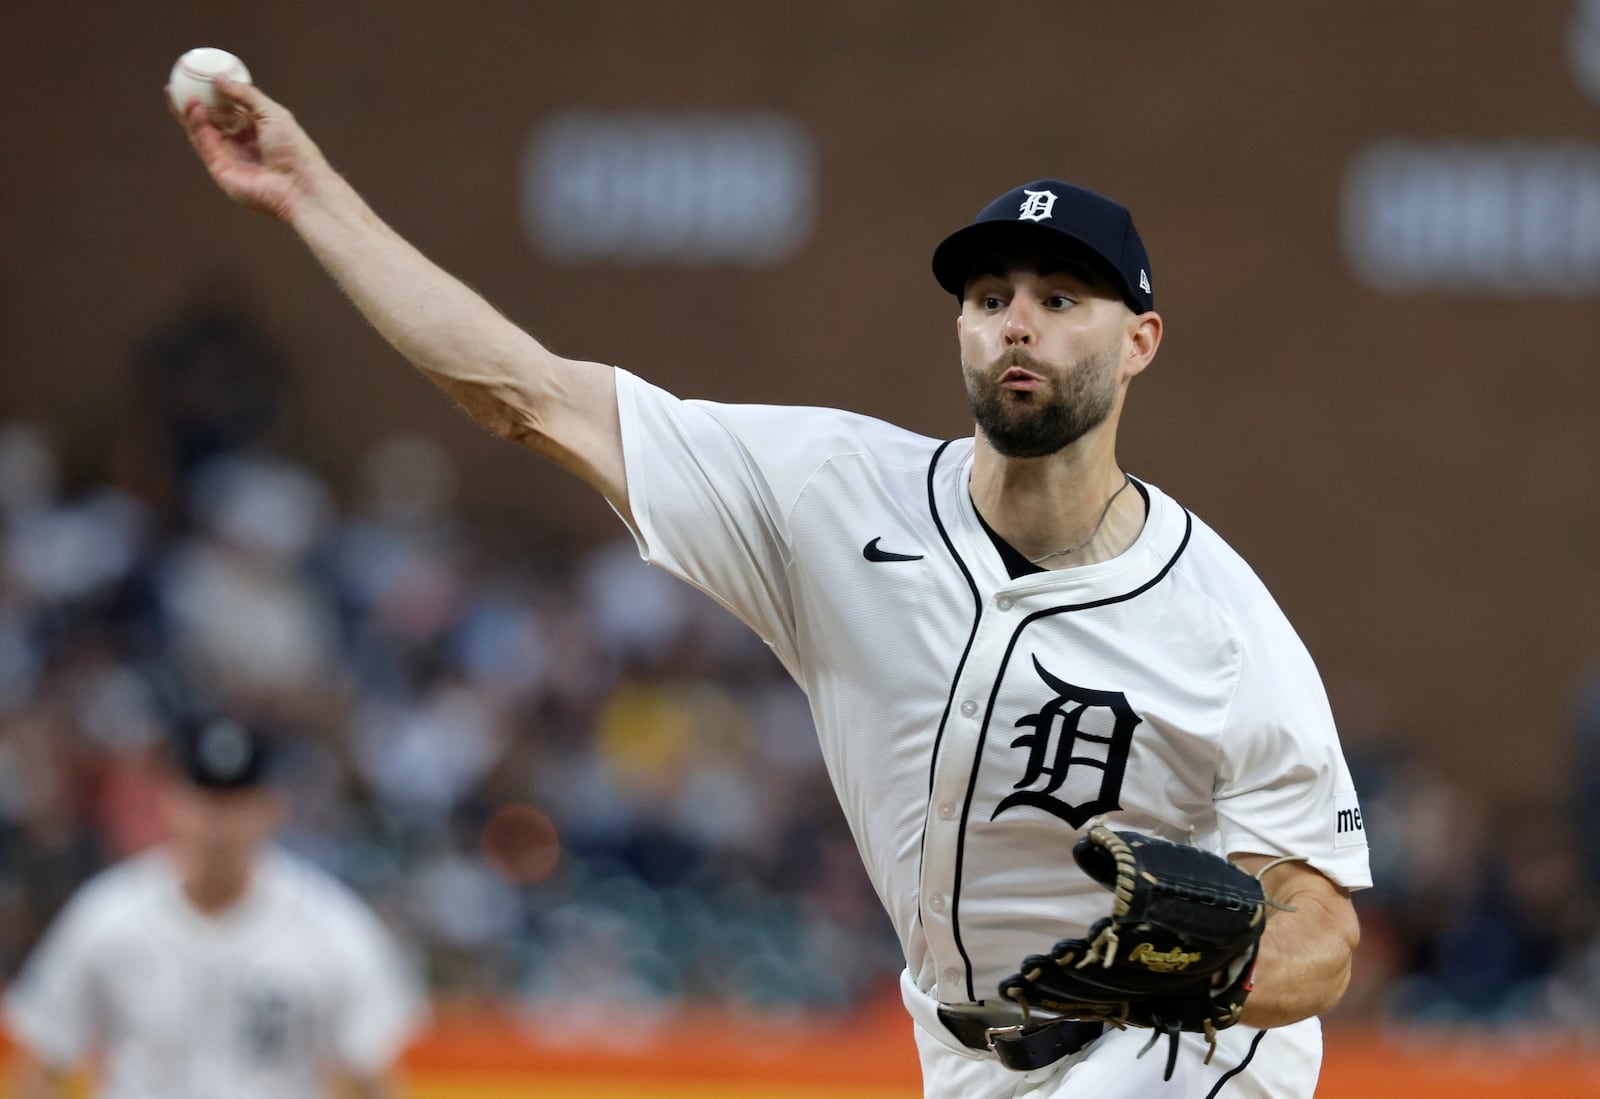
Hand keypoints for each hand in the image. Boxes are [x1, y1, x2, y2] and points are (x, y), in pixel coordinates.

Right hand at [166, 77, 329, 219]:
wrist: (299, 186)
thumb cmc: (294, 150)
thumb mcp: (273, 113)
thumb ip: (246, 95)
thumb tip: (219, 78)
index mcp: (257, 129)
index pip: (229, 108)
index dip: (213, 94)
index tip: (196, 77)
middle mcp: (242, 143)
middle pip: (211, 121)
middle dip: (192, 104)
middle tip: (176, 86)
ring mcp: (230, 157)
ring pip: (203, 132)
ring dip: (191, 113)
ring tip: (184, 95)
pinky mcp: (220, 170)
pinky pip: (204, 144)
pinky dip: (197, 126)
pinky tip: (195, 108)